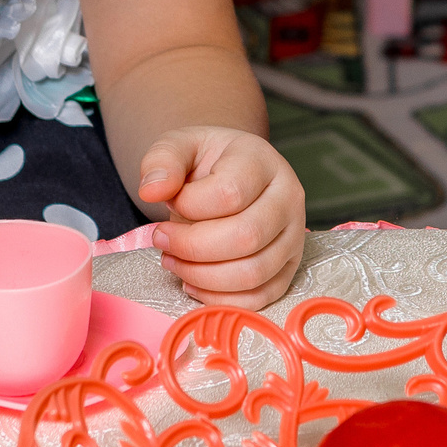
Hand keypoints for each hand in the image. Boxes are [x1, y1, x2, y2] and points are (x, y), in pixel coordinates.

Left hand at [137, 128, 306, 308]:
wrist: (229, 175)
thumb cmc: (205, 163)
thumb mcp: (179, 147)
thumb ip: (162, 161)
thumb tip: (152, 191)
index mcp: (262, 161)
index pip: (230, 193)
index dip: (189, 205)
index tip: (169, 201)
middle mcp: (288, 197)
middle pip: (246, 237)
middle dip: (191, 247)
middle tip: (162, 240)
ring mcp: (294, 235)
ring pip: (253, 273)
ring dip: (202, 276)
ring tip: (173, 261)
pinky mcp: (288, 267)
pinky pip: (259, 297)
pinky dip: (219, 299)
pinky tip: (192, 281)